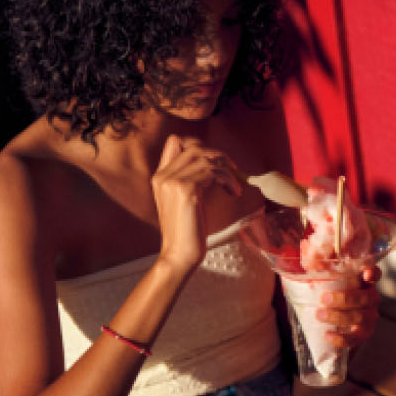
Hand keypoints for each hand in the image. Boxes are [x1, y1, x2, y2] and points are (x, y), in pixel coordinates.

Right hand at [151, 134, 242, 273]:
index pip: (175, 141)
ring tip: (234, 187)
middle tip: (232, 170)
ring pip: (206, 158)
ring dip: (227, 170)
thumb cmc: (187, 229)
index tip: (217, 160)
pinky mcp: (185, 190)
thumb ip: (189, 179)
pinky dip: (228, 180)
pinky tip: (233, 193)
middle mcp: (163, 175)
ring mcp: (172, 181)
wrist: (179, 253)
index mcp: (160, 176)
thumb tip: (213, 161)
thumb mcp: (184, 199)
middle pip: (194, 146)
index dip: (199, 144)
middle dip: (218, 155)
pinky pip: (213, 172)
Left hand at [317, 264, 381, 348]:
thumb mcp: (329, 282)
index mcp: (364, 282)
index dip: (372, 273)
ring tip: (320, 314)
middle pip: (365, 298)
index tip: (366, 274)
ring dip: (339, 316)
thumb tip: (313, 263)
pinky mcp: (364, 334)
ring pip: (360, 317)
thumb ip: (324, 271)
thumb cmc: (333, 297)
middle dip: (344, 299)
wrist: (336, 323)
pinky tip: (327, 335)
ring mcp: (369, 317)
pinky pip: (355, 338)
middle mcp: (371, 299)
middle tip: (324, 298)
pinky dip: (341, 338)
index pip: (374, 274)